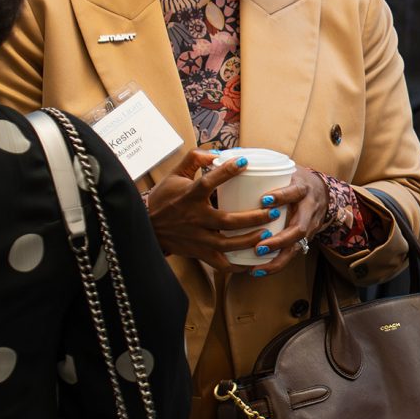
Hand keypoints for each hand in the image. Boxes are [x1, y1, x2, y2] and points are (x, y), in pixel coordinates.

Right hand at [144, 150, 304, 275]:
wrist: (146, 227)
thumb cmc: (164, 198)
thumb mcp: (175, 174)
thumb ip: (194, 158)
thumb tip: (218, 153)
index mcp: (190, 196)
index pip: (209, 182)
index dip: (226, 171)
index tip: (244, 162)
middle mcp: (195, 218)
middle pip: (228, 220)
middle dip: (253, 217)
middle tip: (274, 210)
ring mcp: (198, 238)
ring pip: (227, 244)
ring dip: (249, 241)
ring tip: (268, 234)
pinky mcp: (199, 252)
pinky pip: (221, 264)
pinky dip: (238, 265)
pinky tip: (254, 261)